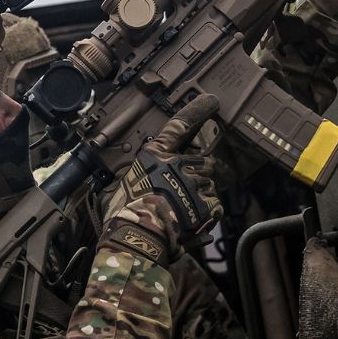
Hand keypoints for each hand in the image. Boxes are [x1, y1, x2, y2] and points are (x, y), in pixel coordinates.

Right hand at [114, 94, 222, 252]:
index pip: (180, 126)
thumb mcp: (123, 184)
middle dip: (199, 174)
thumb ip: (140, 175)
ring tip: (182, 213)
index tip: (211, 101)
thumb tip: (138, 180)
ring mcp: (196, 183)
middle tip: (186, 193)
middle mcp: (178, 164)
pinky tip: (189, 222)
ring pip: (209, 184)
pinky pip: (214, 205)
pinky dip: (206, 214)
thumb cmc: (124, 214)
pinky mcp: (208, 204)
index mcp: (156, 156)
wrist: (138, 238)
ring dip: (201, 195)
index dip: (196, 112)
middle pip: (203, 161)